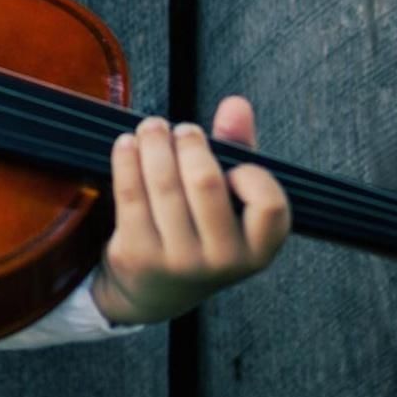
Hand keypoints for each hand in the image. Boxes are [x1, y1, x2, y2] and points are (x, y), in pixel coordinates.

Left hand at [89, 96, 290, 324]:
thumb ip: (238, 150)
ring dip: (154, 143)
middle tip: (180, 128)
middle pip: (205, 181)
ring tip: (151, 128)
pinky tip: (126, 144)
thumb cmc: (200, 231)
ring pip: (164, 183)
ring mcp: (178, 261)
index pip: (270, 204)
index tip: (230, 164)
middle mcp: (222, 261)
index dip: (251, 175)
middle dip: (189, 142)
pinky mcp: (138, 255)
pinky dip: (127, 159)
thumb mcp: (230, 201)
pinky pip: (131, 194)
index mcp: (258, 250)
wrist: (154, 292)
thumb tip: (236, 104)